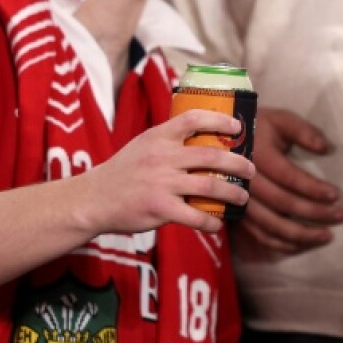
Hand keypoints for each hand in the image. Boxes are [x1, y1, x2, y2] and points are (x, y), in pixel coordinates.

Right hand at [80, 109, 254, 234]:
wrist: (92, 199)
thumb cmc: (124, 172)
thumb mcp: (144, 145)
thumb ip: (171, 140)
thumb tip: (209, 139)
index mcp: (159, 136)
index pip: (194, 118)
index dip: (220, 120)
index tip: (238, 127)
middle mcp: (162, 156)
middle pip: (212, 155)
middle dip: (238, 163)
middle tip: (251, 170)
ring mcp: (161, 183)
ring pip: (210, 186)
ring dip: (233, 193)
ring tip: (243, 197)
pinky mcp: (159, 208)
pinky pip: (195, 216)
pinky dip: (212, 222)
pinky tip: (219, 224)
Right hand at [237, 107, 342, 254]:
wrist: (221, 140)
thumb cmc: (258, 127)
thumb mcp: (280, 120)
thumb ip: (303, 131)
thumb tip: (326, 148)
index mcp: (258, 156)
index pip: (289, 177)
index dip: (313, 188)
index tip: (336, 195)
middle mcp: (246, 182)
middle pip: (283, 205)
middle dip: (315, 213)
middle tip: (341, 215)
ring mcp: (240, 201)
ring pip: (272, 226)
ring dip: (302, 235)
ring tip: (327, 236)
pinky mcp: (239, 215)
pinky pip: (260, 235)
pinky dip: (283, 244)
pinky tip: (304, 244)